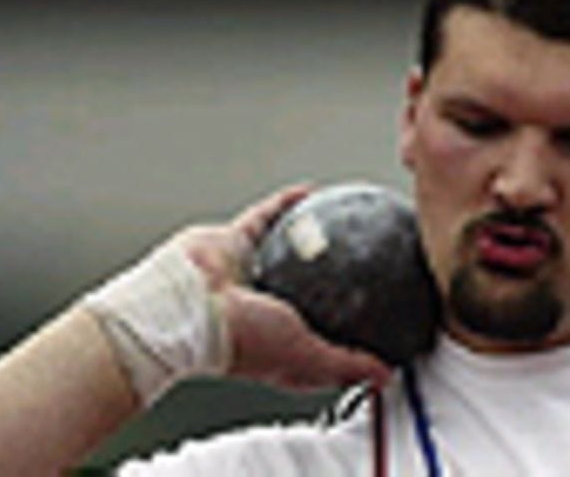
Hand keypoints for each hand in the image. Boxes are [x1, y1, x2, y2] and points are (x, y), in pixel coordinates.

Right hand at [172, 184, 390, 390]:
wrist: (183, 310)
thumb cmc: (237, 341)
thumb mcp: (308, 357)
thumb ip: (347, 364)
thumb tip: (386, 375)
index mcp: (284, 339)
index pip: (329, 333)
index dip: (356, 325)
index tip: (385, 309)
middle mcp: (268, 307)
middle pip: (314, 289)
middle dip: (339, 276)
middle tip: (370, 257)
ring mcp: (252, 274)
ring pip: (290, 249)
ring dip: (316, 235)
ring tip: (347, 220)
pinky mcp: (235, 243)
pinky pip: (267, 217)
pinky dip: (288, 205)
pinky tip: (314, 193)